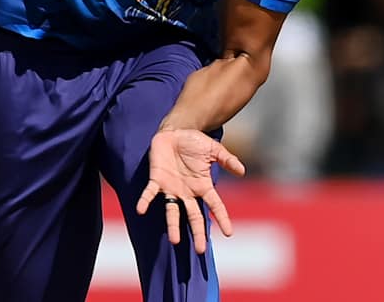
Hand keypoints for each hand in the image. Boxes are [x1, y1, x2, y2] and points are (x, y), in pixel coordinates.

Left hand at [134, 128, 245, 253]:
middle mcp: (187, 192)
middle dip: (197, 233)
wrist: (175, 132)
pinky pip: (150, 193)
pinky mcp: (156, 180)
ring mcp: (171, 188)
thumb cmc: (195, 142)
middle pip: (194, 216)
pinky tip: (141, 210)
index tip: (229, 233)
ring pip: (172, 211)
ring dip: (173, 225)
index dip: (222, 218)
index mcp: (202, 185)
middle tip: (200, 250)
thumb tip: (242, 171)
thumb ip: (227, 159)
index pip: (215, 205)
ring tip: (175, 241)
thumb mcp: (214, 149)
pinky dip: (145, 201)